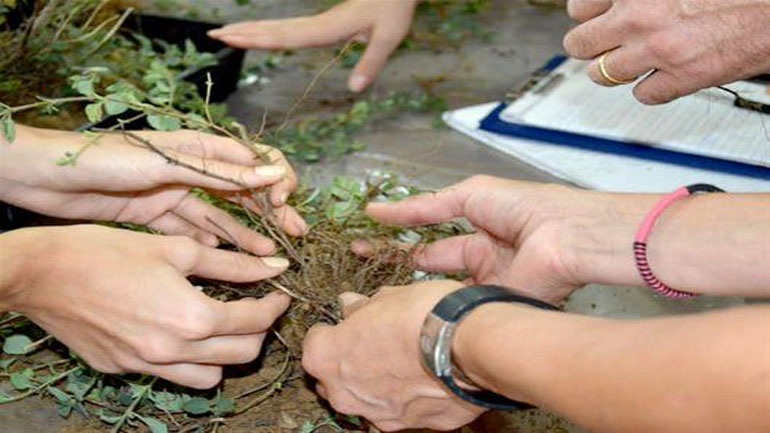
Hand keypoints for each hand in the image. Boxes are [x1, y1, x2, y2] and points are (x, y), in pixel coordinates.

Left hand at [0, 126, 305, 254]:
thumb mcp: (171, 164)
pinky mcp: (155, 215)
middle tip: (295, 236)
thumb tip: (275, 172)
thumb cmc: (108, 159)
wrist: (46, 177)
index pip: (253, 159)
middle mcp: (192, 169)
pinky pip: (190, 231)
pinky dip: (208, 244)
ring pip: (220, 216)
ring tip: (268, 256)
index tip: (282, 203)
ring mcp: (174, 193)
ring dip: (245, 234)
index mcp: (200, 147)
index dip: (275, 178)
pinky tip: (223, 260)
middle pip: (243, 191)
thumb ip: (223, 171)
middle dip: (271, 213)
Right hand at [0, 225, 290, 388]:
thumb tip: (274, 267)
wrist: (41, 273)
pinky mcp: (123, 369)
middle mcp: (172, 352)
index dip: (274, 306)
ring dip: (226, 353)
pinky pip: (172, 375)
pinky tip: (183, 332)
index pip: (253, 322)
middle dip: (258, 331)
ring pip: (209, 377)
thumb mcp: (177, 249)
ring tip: (223, 324)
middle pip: (241, 356)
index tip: (280, 292)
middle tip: (256, 307)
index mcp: (191, 318)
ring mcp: (146, 366)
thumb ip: (232, 264)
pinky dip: (190, 360)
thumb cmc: (108, 251)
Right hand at [208, 0, 417, 91]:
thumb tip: (355, 89)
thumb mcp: (388, 37)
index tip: (234, 39)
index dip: (260, 39)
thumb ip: (371, 62)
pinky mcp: (322, 22)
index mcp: (328, 28)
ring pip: (279, 26)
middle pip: (275, 29)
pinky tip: (259, 35)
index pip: (288, 36)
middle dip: (244, 32)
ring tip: (226, 33)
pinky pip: (290, 28)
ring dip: (252, 29)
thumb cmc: (394, 9)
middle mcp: (318, 24)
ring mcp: (318, 22)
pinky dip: (270, 30)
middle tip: (214, 35)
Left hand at [302, 280, 485, 430]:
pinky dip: (407, 398)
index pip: (314, 342)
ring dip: (376, 383)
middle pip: (333, 378)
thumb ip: (361, 308)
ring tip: (405, 362)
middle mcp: (343, 393)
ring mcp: (376, 415)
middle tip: (375, 341)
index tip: (349, 321)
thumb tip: (349, 304)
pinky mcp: (409, 426)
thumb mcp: (386, 297)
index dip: (332, 329)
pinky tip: (425, 379)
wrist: (468, 346)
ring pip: (365, 399)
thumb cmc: (422, 314)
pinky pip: (399, 411)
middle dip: (348, 362)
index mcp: (327, 357)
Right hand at [356, 175, 652, 303]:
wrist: (565, 235)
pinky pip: (459, 307)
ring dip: (410, 286)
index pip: (431, 236)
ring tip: (371, 281)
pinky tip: (403, 302)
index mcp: (478, 231)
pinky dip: (435, 304)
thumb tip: (378, 210)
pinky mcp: (494, 307)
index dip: (399, 235)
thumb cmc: (523, 207)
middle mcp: (480, 260)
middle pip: (430, 264)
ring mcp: (486, 286)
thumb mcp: (468, 195)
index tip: (365, 238)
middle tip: (357, 258)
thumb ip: (424, 206)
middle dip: (395, 261)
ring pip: (441, 289)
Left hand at [563, 0, 769, 103]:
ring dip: (613, 70)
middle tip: (604, 45)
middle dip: (591, 46)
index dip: (588, 15)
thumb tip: (617, 4)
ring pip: (602, 74)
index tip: (596, 18)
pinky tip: (661, 76)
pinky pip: (642, 95)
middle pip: (580, 45)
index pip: (580, 8)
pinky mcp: (681, 77)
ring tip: (630, 62)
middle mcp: (639, 16)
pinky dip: (649, 89)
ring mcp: (657, 50)